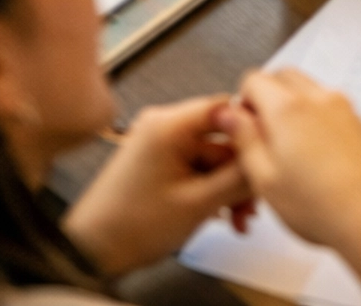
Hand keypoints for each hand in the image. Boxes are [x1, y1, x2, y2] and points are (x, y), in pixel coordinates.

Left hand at [63, 96, 251, 276]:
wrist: (90, 254)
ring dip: (226, 187)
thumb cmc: (131, 227)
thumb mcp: (198, 204)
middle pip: (221, 137)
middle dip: (239, 173)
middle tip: (253, 202)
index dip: (252, 128)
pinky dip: (209, 189)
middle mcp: (163, 126)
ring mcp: (158, 145)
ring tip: (238, 218)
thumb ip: (238, 177)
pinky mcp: (156, 163)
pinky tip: (221, 215)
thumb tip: (268, 157)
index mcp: (169, 124)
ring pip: (210, 157)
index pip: (226, 106)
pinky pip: (194, 168)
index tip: (269, 152)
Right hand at [217, 71, 360, 294]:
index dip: (242, 102)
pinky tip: (317, 158)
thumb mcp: (264, 179)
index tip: (243, 128)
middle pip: (283, 77)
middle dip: (267, 98)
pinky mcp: (360, 121)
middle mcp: (318, 97)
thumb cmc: (318, 206)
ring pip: (308, 90)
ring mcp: (344, 107)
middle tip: (263, 136)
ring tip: (290, 152)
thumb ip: (244, 139)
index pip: (254, 78)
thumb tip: (229, 114)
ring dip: (293, 107)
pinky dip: (317, 118)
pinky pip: (331, 106)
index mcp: (288, 108)